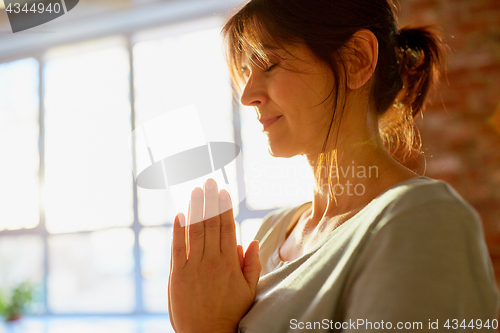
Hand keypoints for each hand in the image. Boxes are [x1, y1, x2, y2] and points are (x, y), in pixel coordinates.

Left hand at [168, 178, 260, 332]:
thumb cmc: (231, 313)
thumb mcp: (249, 290)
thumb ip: (251, 264)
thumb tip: (249, 241)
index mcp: (229, 263)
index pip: (227, 228)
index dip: (225, 208)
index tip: (224, 192)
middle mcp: (211, 261)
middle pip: (210, 224)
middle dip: (210, 201)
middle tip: (209, 181)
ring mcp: (192, 266)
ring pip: (194, 231)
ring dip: (195, 209)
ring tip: (196, 190)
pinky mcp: (176, 275)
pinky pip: (177, 248)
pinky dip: (177, 231)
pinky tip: (179, 215)